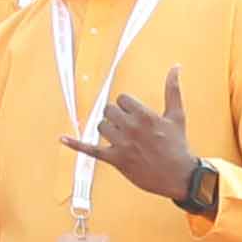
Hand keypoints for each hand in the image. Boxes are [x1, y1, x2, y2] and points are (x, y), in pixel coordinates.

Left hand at [74, 70, 194, 202]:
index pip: (122, 99)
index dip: (127, 105)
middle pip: (109, 110)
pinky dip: (75, 144)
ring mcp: (122, 145)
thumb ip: (173, 89)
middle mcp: (132, 128)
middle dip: (116, 115)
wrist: (179, 176)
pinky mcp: (116, 160)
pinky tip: (62, 138)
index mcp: (145, 115)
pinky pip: (91, 150)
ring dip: (107, 128)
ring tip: (119, 135)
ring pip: (101, 126)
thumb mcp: (177, 115)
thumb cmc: (178, 145)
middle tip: (126, 125)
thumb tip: (175, 66)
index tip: (134, 114)